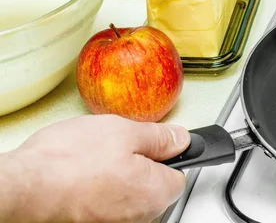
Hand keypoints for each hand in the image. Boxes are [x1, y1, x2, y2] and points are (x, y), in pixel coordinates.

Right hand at [0, 114, 190, 222]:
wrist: (24, 186)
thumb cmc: (70, 162)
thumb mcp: (125, 131)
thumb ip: (160, 137)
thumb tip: (180, 139)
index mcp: (156, 192)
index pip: (179, 173)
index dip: (166, 154)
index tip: (152, 144)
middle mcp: (140, 216)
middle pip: (153, 185)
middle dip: (140, 164)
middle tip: (116, 147)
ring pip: (127, 194)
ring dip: (116, 176)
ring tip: (93, 160)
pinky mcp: (92, 222)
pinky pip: (106, 202)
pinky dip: (97, 189)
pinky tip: (81, 175)